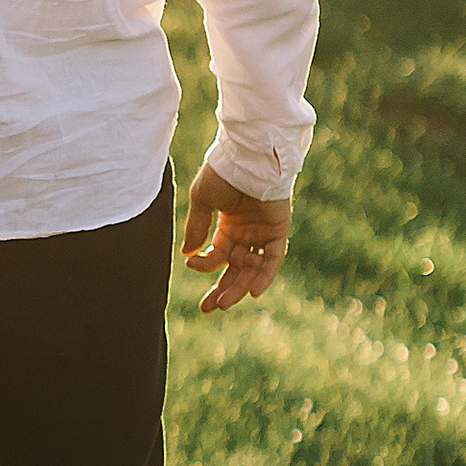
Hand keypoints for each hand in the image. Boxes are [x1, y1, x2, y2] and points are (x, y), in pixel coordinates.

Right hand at [181, 163, 291, 313]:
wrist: (247, 156)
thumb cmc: (222, 173)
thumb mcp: (203, 200)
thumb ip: (197, 227)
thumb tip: (187, 253)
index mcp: (227, 226)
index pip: (217, 255)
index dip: (205, 264)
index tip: (191, 264)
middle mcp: (246, 233)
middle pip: (235, 269)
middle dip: (222, 289)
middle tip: (207, 308)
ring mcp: (262, 233)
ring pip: (252, 269)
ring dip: (239, 287)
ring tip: (223, 303)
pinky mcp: (278, 230)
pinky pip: (273, 259)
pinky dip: (264, 276)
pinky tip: (252, 292)